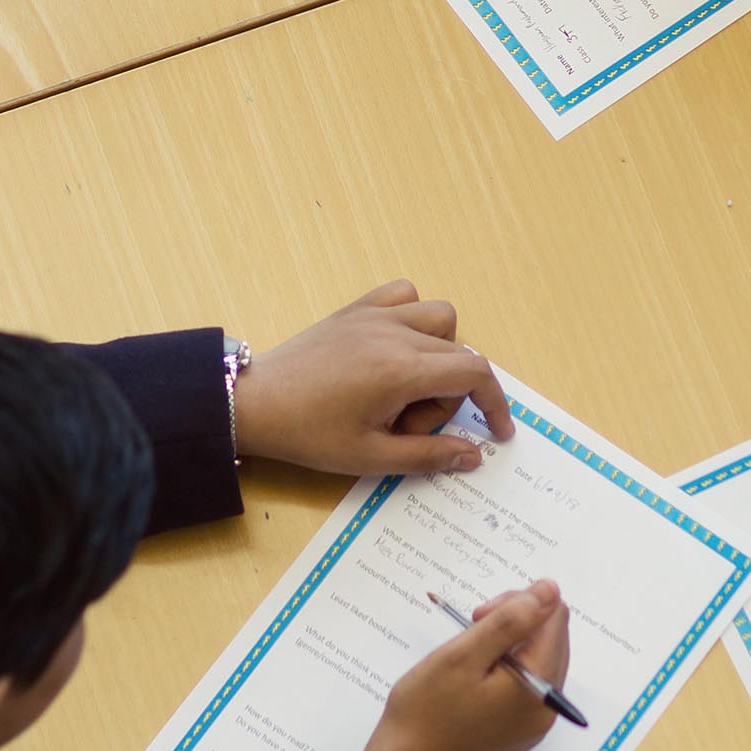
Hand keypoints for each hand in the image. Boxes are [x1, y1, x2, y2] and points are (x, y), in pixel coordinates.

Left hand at [234, 281, 511, 477]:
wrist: (255, 403)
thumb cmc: (308, 434)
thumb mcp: (371, 456)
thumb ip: (429, 456)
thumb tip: (473, 455)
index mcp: (401, 370)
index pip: (474, 373)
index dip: (494, 404)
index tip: (495, 431)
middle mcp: (395, 333)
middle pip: (458, 352)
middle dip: (450, 394)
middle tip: (409, 425)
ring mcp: (375, 316)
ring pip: (438, 316)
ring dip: (439, 350)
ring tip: (407, 386)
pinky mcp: (356, 309)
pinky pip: (404, 294)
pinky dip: (413, 316)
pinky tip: (394, 347)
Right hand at [361, 581, 569, 750]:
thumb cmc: (427, 710)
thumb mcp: (463, 655)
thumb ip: (510, 621)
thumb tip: (550, 589)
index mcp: (539, 686)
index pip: (554, 617)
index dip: (518, 603)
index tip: (479, 616)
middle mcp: (547, 706)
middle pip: (551, 637)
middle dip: (517, 621)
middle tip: (473, 628)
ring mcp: (535, 722)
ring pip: (540, 658)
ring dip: (511, 642)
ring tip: (472, 651)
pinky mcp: (520, 730)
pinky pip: (529, 683)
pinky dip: (508, 667)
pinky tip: (477, 673)